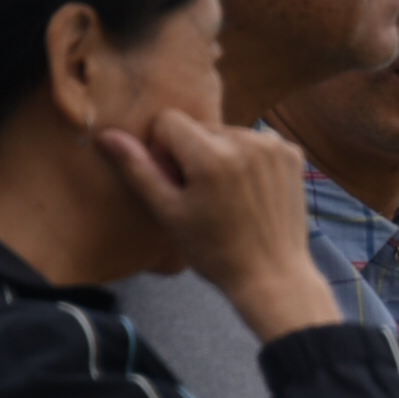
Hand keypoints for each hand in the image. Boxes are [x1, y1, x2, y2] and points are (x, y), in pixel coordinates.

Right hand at [96, 111, 339, 342]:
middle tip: (202, 195)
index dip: (163, 151)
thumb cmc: (215, 251)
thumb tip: (106, 136)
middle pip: (199, 127)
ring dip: (220, 155)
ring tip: (227, 196)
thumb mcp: (169, 212)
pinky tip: (250, 191)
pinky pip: (256, 142)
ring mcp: (274, 146)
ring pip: (227, 133)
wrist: (273, 276)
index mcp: (212, 155)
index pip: (168, 121)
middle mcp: (247, 141)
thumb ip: (138, 169)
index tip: (176, 182)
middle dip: (192, 153)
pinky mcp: (292, 154)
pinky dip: (248, 159)